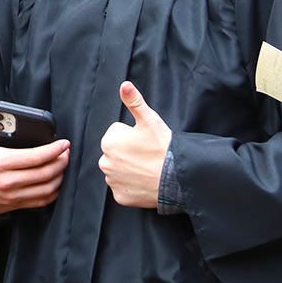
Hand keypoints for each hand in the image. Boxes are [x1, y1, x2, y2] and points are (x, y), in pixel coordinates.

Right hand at [0, 85, 69, 214]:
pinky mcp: (13, 205)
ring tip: (62, 164)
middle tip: (66, 152)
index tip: (64, 143)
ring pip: (46, 189)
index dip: (54, 150)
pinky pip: (40, 202)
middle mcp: (7, 181)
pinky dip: (52, 192)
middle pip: (44, 173)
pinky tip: (54, 182)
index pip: (34, 157)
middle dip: (61, 161)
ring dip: (59, 177)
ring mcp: (11, 195)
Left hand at [98, 81, 171, 208]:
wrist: (176, 177)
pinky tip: (144, 180)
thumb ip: (134, 101)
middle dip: (128, 152)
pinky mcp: (120, 197)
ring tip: (147, 167)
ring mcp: (112, 181)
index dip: (132, 135)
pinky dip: (132, 185)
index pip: (117, 134)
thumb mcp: (149, 119)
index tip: (144, 141)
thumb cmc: (163, 147)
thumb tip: (124, 85)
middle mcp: (105, 162)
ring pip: (119, 170)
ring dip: (129, 168)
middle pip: (116, 152)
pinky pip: (123, 187)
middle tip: (146, 154)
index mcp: (109, 142)